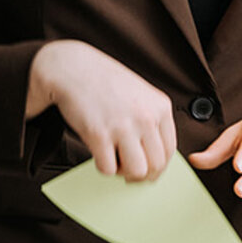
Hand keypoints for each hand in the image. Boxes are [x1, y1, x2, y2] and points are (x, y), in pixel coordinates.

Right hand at [28, 40, 175, 180]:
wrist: (71, 67)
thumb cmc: (103, 82)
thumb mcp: (140, 95)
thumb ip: (151, 121)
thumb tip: (152, 157)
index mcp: (160, 107)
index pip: (170, 151)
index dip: (157, 166)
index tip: (146, 169)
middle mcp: (146, 117)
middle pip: (156, 165)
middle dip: (142, 174)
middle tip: (128, 170)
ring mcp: (123, 126)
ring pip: (137, 172)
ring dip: (124, 173)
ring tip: (114, 159)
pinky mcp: (99, 134)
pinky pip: (108, 169)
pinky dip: (103, 167)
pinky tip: (98, 152)